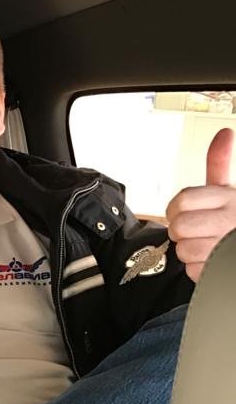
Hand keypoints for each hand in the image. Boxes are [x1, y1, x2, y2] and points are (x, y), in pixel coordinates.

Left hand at [166, 127, 235, 281]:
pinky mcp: (222, 267)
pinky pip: (194, 271)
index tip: (182, 213)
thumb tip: (225, 132)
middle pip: (179, 227)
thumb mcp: (229, 190)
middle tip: (195, 231)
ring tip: (207, 246)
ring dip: (190, 252)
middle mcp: (231, 219)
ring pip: (184, 250)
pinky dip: (199, 269)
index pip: (181, 201)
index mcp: (229, 197)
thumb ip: (220, 163)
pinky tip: (212, 261)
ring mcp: (227, 245)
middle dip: (181, 232)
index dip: (174, 210)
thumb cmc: (234, 219)